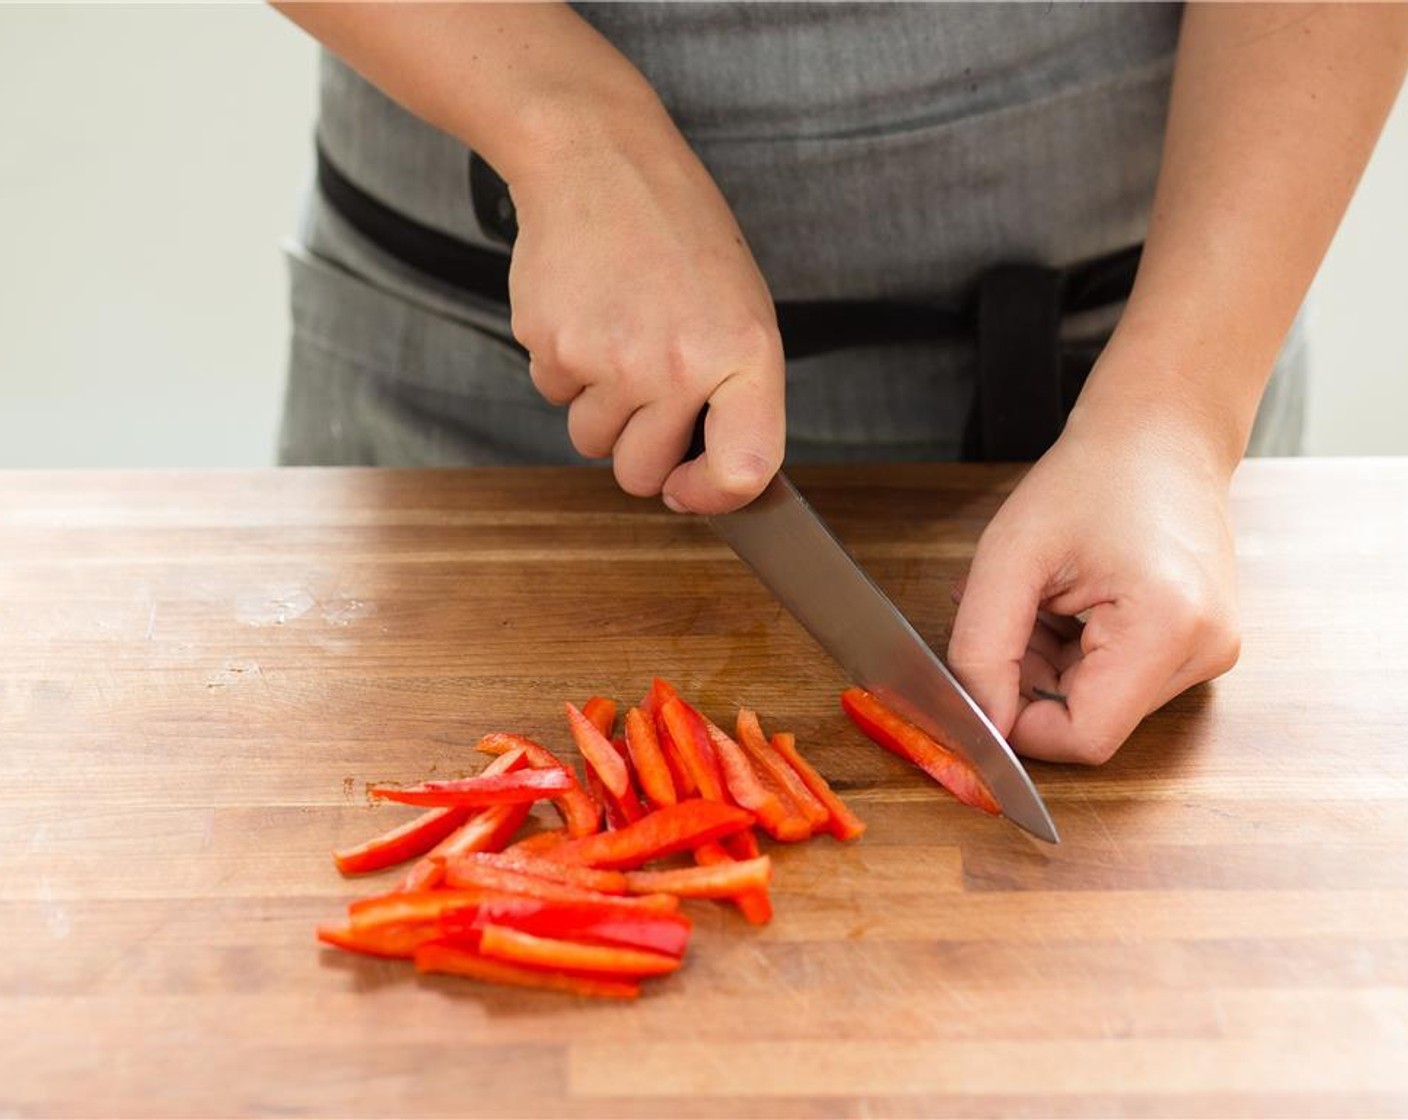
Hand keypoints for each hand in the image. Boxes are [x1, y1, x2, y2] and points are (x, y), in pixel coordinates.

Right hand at [507, 110, 784, 513]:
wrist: (601, 161)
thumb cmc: (678, 235)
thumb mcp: (740, 308)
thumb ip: (734, 395)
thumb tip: (703, 478)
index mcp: (744, 355)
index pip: (742, 471)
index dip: (709, 497)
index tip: (686, 489)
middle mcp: (680, 366)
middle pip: (639, 473)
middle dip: (635, 448)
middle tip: (642, 387)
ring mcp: (612, 359)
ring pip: (590, 440)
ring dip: (596, 405)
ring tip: (616, 332)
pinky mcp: (553, 345)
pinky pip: (553, 394)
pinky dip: (563, 365)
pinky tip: (585, 309)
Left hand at [947, 399, 1242, 763]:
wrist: (1160, 432)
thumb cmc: (1091, 478)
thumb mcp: (1009, 556)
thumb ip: (982, 648)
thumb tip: (982, 723)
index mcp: (1168, 627)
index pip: (1085, 737)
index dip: (1021, 725)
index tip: (983, 678)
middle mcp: (1206, 650)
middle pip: (1092, 722)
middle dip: (1032, 683)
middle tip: (1011, 614)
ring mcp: (1212, 650)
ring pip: (1102, 704)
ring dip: (1051, 667)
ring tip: (1040, 598)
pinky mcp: (1202, 644)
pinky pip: (1121, 681)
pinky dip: (1076, 655)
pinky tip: (1066, 603)